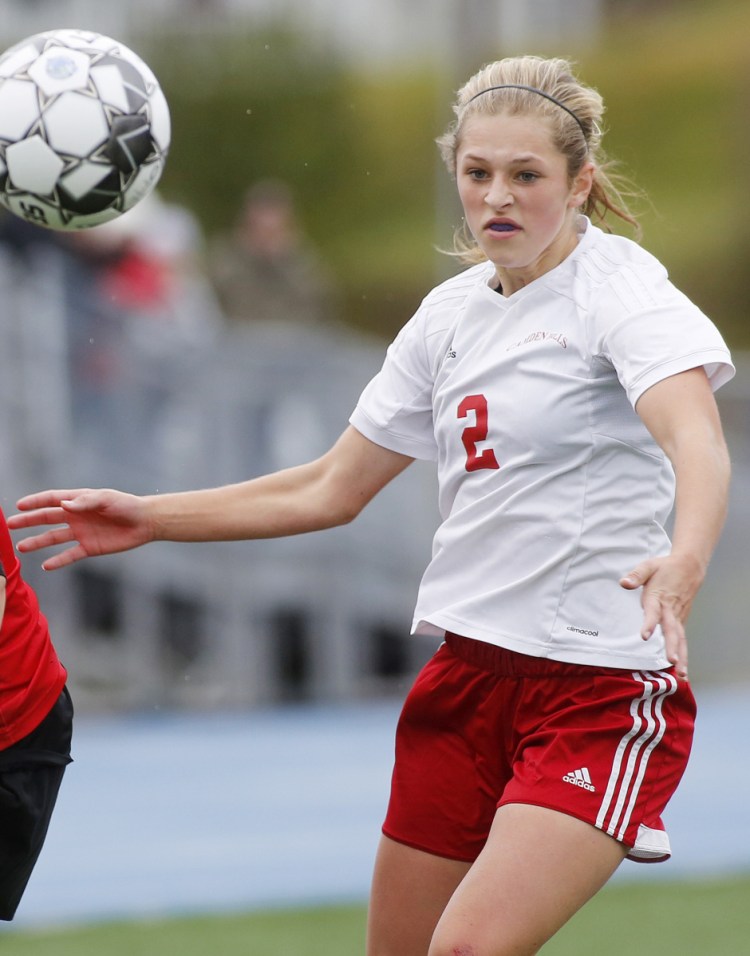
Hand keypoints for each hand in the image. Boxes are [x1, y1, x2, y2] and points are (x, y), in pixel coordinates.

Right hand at [8, 489, 153, 569]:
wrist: (145, 522)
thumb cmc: (126, 505)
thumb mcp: (106, 499)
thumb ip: (85, 502)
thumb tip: (63, 504)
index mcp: (79, 500)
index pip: (51, 499)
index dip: (35, 502)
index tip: (19, 506)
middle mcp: (77, 516)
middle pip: (47, 518)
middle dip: (28, 521)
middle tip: (10, 524)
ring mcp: (81, 532)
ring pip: (54, 538)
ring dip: (38, 542)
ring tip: (21, 547)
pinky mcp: (90, 547)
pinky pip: (70, 555)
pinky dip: (58, 560)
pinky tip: (46, 565)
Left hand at [619, 553, 703, 681]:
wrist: (689, 567)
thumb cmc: (664, 568)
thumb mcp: (648, 566)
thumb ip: (636, 575)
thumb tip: (624, 583)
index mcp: (659, 597)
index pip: (653, 612)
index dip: (649, 623)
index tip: (644, 635)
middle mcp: (671, 610)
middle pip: (672, 630)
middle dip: (672, 647)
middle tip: (672, 661)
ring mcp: (678, 617)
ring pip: (681, 639)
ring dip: (682, 657)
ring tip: (681, 675)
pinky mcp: (681, 621)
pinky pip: (682, 640)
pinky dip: (683, 655)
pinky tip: (682, 671)